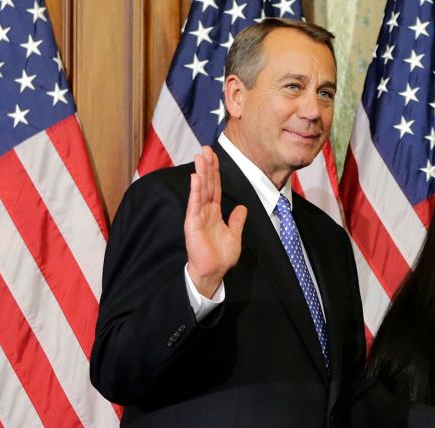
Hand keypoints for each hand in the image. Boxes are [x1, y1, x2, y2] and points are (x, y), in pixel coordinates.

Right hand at [185, 146, 245, 296]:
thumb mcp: (234, 235)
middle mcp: (205, 211)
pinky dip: (196, 190)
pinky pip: (195, 204)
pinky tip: (196, 178)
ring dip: (201, 173)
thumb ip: (237, 221)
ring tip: (200, 157)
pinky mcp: (193, 223)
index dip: (215, 172)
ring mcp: (197, 216)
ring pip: (200, 190)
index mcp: (214, 212)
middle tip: (206, 148)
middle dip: (207, 166)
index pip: (215, 187)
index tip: (213, 156)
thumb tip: (242, 208)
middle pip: (207, 184)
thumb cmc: (221, 256)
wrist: (213, 271)